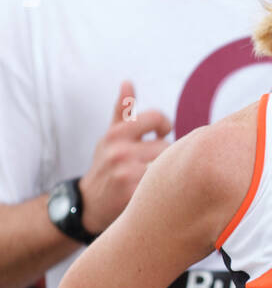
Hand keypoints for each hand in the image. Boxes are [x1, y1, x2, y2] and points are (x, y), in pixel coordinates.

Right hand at [78, 82, 172, 234]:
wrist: (88, 205)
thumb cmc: (105, 165)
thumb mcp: (110, 137)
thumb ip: (122, 111)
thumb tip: (127, 82)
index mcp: (116, 134)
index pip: (156, 117)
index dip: (165, 124)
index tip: (163, 132)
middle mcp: (119, 151)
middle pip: (167, 146)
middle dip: (165, 154)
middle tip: (154, 162)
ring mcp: (125, 174)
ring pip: (167, 166)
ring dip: (166, 171)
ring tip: (155, 177)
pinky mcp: (132, 196)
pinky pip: (162, 185)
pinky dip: (163, 187)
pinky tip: (153, 191)